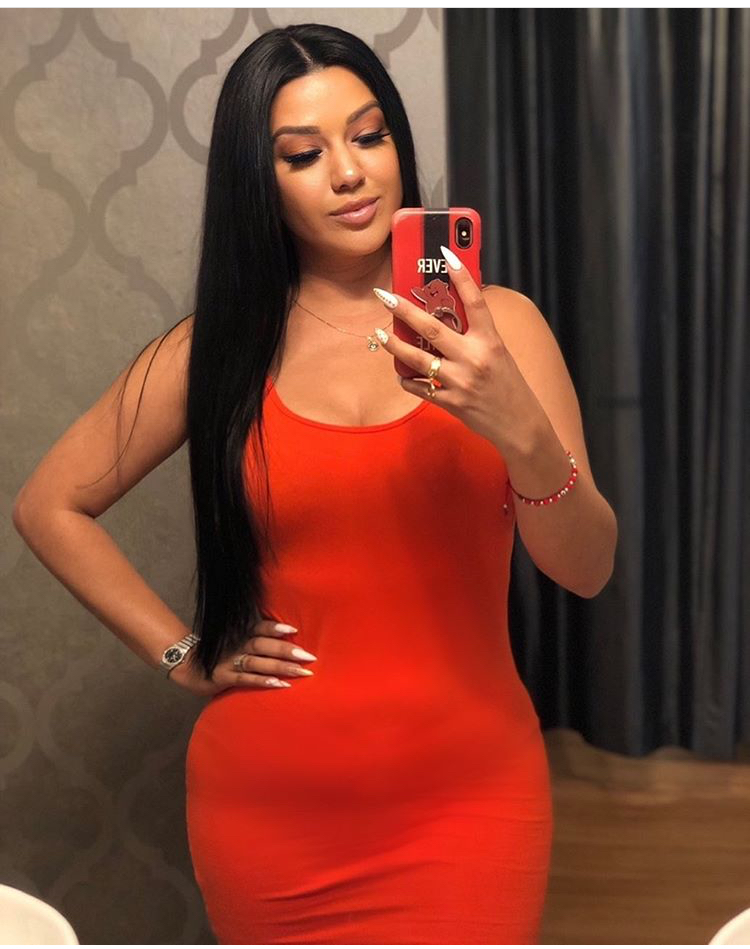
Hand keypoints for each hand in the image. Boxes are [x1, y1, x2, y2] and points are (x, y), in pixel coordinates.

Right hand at [168, 618, 315, 697]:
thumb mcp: (235, 644)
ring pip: (257, 662)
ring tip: (301, 672)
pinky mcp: (222, 678)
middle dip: (286, 650)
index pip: (259, 628)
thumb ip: (256, 642)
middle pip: (262, 644)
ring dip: (280, 666)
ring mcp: (228, 662)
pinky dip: (262, 681)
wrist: (186, 666)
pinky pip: (245, 679)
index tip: (294, 629)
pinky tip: (279, 684)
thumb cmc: (218, 655)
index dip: (275, 627)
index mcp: (240, 636)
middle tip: (309, 656)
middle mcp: (236, 646)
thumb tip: (286, 645)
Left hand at [372, 244, 543, 449]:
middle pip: (432, 328)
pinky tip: (402, 371)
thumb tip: (451, 310)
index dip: (461, 275)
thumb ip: (476, 333)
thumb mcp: (499, 352)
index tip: (444, 254)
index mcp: (491, 341)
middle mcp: (474, 358)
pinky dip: (407, 378)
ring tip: (380, 333)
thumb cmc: (508, 385)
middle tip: (384, 296)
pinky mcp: (450, 402)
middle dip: (404, 309)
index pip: (475, 300)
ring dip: (394, 344)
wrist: (520, 425)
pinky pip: (418, 387)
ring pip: (417, 358)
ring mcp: (460, 381)